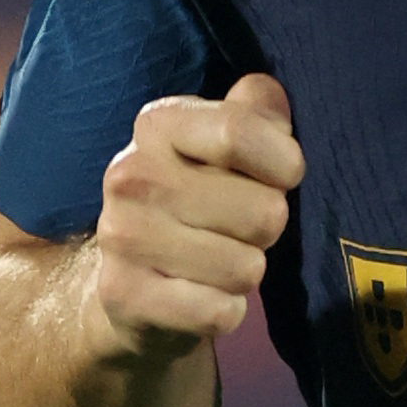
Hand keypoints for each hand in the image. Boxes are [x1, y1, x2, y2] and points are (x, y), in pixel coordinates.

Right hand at [88, 73, 302, 357]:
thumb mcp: (225, 146)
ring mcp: (122, 237)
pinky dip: (226, 311)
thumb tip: (271, 94)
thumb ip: (256, 112)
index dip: (284, 163)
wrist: (131, 285)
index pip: (242, 132)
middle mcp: (130, 175)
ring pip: (246, 268)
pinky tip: (201, 296)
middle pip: (261, 210)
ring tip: (219, 260)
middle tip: (239, 228)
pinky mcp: (124, 297)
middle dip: (267, 227)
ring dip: (246, 271)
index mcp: (158, 124)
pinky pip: (221, 312)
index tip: (283, 176)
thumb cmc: (198, 200)